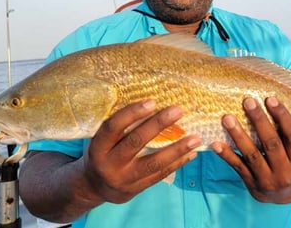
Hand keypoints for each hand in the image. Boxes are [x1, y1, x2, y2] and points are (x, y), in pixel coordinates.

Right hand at [82, 100, 201, 203]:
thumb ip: (120, 127)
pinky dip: (178, 163)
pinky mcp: (137, 188)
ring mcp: (124, 179)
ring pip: (154, 162)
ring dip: (177, 149)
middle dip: (159, 124)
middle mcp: (110, 164)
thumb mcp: (102, 140)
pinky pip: (160, 174)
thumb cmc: (103, 152)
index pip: (113, 127)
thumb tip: (151, 104)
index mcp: (98, 147)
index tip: (152, 102)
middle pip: (136, 142)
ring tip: (196, 138)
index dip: (132, 113)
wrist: (94, 187)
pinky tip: (192, 153)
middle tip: (179, 110)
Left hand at [212, 97, 290, 202]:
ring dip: (238, 135)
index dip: (282, 117)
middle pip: (271, 144)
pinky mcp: (252, 185)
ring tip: (227, 118)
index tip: (271, 98)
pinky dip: (226, 155)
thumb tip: (276, 101)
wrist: (290, 195)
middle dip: (259, 121)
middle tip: (248, 101)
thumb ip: (289, 134)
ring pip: (252, 155)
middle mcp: (285, 172)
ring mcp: (268, 180)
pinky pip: (238, 168)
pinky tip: (216, 143)